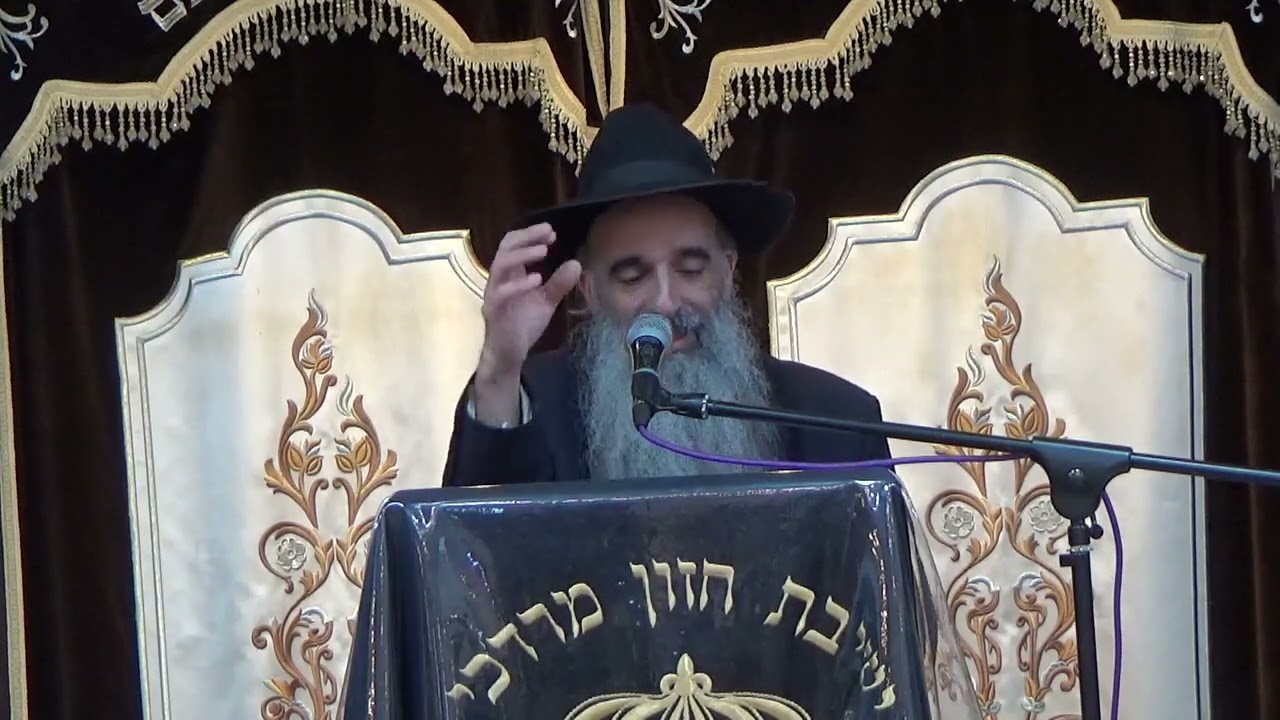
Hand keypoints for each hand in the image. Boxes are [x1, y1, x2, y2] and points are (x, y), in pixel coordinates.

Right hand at [476, 222, 580, 387]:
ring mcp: (494, 293)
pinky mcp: (494, 310)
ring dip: (523, 255)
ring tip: (544, 251)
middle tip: (549, 233)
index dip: (531, 235)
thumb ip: (558, 284)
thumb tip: (576, 263)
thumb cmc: (522, 325)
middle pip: (506, 247)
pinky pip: (501, 293)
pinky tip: (537, 279)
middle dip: (527, 237)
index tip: (552, 232)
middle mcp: (499, 279)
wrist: (509, 353)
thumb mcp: (546, 301)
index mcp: (510, 274)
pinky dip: (519, 284)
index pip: (514, 244)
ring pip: (500, 265)